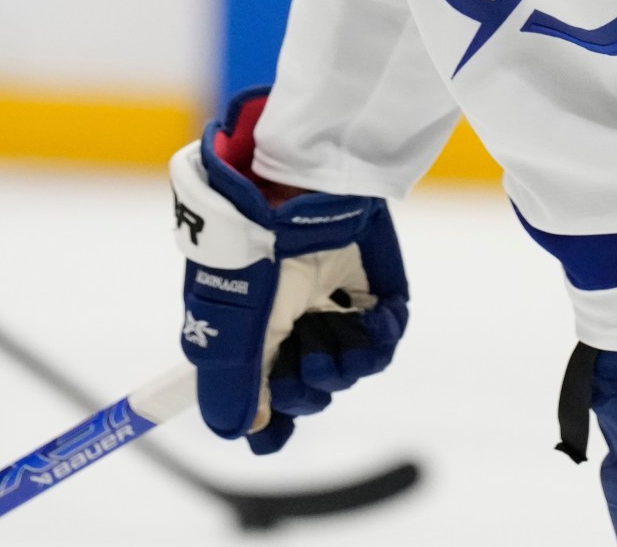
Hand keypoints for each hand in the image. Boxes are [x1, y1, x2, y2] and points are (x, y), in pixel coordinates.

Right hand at [170, 88, 407, 453]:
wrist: (303, 185)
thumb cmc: (256, 252)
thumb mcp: (233, 326)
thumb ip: (232, 384)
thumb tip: (242, 431)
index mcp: (250, 330)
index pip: (262, 395)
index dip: (269, 420)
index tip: (273, 429)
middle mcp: (291, 322)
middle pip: (306, 390)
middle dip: (306, 389)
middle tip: (305, 363)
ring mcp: (333, 306)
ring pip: (348, 371)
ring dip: (344, 366)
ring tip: (333, 337)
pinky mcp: (374, 292)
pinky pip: (384, 339)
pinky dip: (380, 336)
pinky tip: (371, 318)